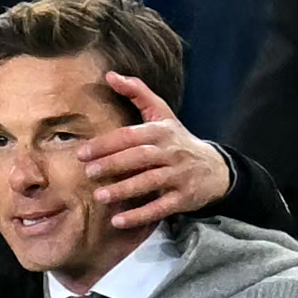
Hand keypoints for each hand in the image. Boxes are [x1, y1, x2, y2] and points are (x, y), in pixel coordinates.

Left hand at [79, 71, 233, 230]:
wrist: (215, 168)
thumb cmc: (178, 139)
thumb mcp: (162, 113)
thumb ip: (137, 93)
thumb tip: (109, 75)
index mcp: (161, 131)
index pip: (131, 136)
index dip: (106, 144)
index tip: (83, 153)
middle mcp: (170, 152)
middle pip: (139, 158)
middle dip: (113, 165)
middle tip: (89, 173)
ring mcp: (178, 176)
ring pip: (149, 182)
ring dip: (124, 190)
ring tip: (100, 197)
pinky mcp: (183, 198)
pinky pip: (160, 208)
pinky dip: (139, 216)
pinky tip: (119, 221)